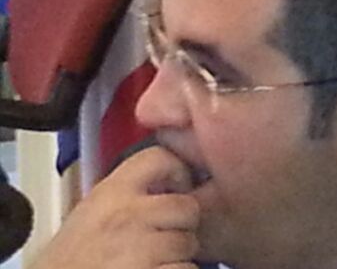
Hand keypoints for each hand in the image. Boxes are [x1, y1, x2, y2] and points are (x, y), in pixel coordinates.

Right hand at [34, 146, 199, 268]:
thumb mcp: (88, 216)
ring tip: (149, 261)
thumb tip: (168, 184)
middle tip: (161, 238)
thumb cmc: (67, 264)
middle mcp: (127, 216)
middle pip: (187, 206)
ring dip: (177, 255)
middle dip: (181, 224)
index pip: (159, 158)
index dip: (177, 170)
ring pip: (189, 242)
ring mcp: (139, 247)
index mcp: (109, 195)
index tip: (178, 186)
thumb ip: (124, 196)